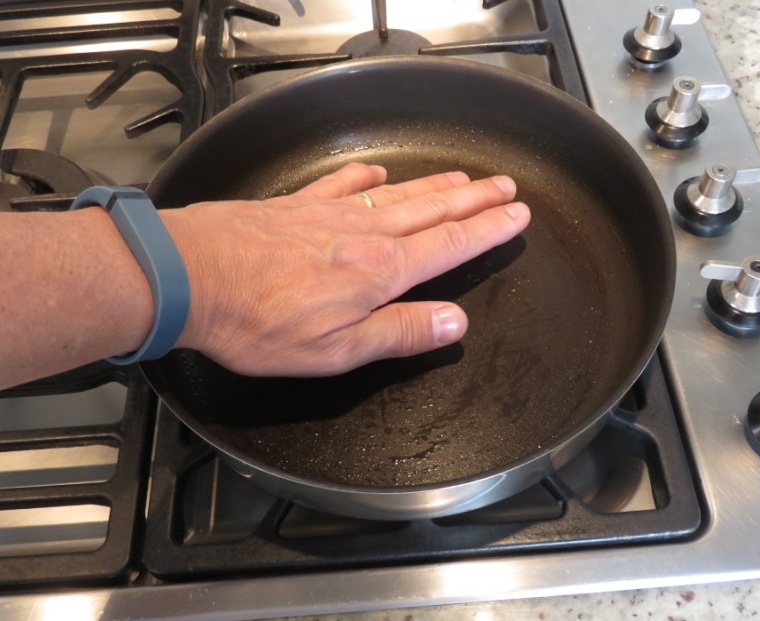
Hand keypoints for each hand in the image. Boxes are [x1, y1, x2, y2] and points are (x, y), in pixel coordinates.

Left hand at [162, 162, 529, 375]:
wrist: (190, 276)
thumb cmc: (260, 322)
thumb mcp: (338, 350)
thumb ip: (400, 333)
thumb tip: (456, 323)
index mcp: (380, 272)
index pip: (450, 245)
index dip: (488, 230)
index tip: (517, 215)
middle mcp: (363, 233)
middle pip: (432, 210)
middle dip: (474, 199)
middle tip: (505, 186)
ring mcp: (328, 213)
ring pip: (396, 193)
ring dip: (434, 186)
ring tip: (462, 178)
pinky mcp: (294, 206)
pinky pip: (339, 183)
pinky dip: (363, 175)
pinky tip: (375, 171)